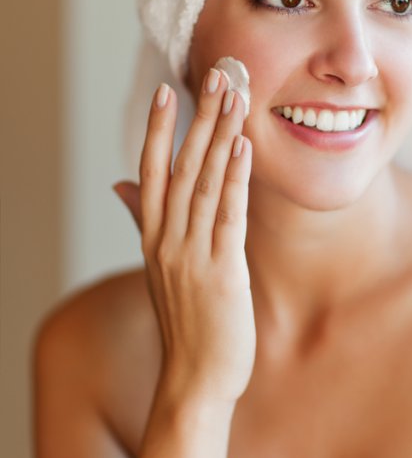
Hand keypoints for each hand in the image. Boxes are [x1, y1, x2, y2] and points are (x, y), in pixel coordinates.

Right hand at [113, 69, 254, 403]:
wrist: (194, 380)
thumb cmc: (186, 324)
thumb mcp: (161, 269)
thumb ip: (145, 221)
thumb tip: (122, 184)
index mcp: (153, 238)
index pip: (151, 171)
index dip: (158, 129)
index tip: (167, 90)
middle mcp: (166, 240)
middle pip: (180, 167)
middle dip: (199, 119)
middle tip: (217, 77)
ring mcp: (191, 255)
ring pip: (203, 183)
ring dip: (220, 137)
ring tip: (235, 97)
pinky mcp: (221, 272)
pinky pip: (227, 216)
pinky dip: (233, 179)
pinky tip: (243, 146)